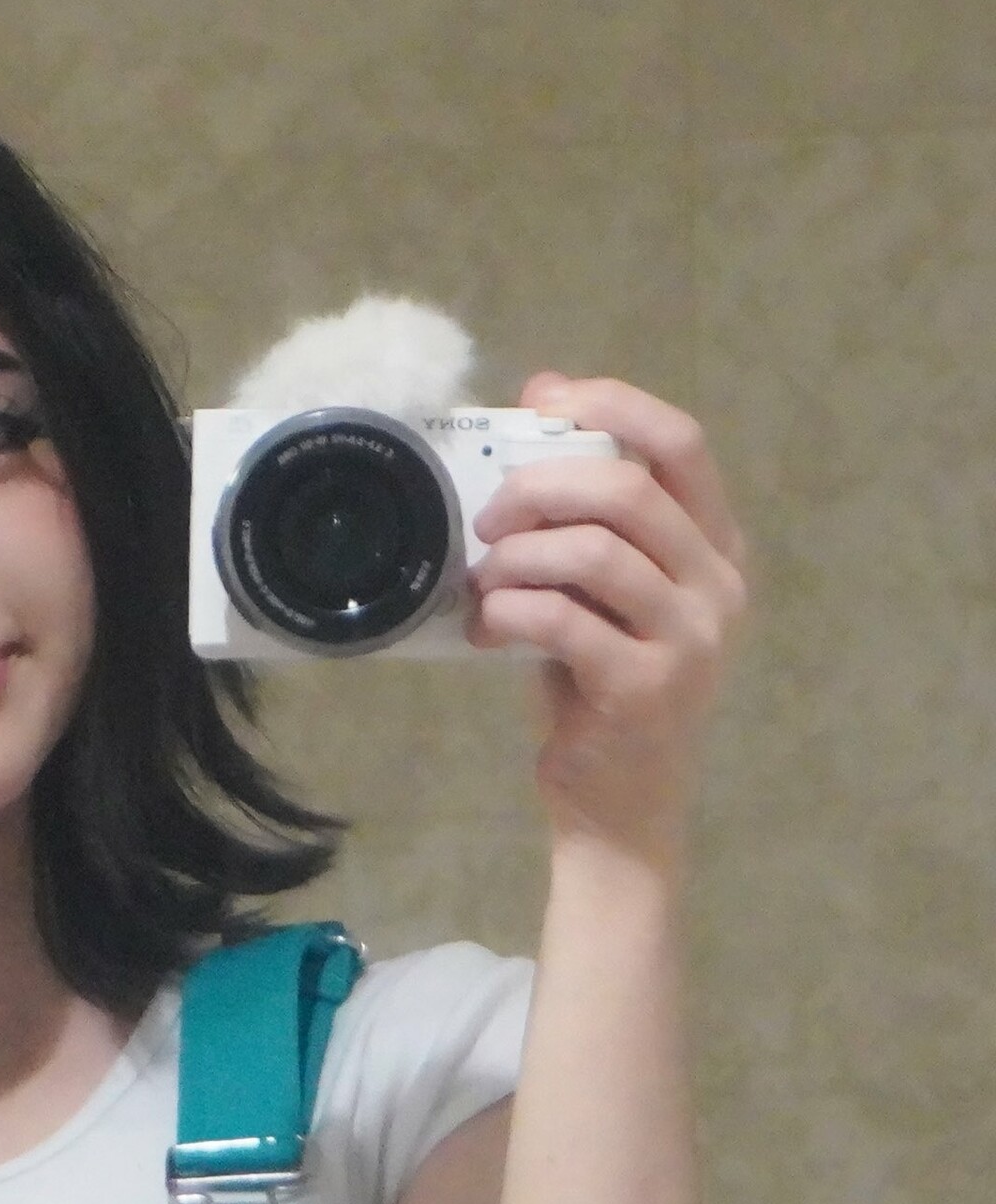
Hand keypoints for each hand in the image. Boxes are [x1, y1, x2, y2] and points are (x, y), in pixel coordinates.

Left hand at [465, 373, 749, 862]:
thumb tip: (538, 401)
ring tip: (484, 583)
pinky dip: (505, 612)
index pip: (680, 442)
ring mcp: (692, 639)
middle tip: (488, 521)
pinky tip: (484, 627)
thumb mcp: (600, 587)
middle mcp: (720, 585)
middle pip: (624, 490)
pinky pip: (560, 619)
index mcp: (714, 546)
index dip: (610, 405)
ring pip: (591, 552)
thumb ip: (585, 510)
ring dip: (515, 557)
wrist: (619, 804)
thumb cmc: (597, 680)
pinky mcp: (648, 688)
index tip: (542, 398)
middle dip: (536, 488)